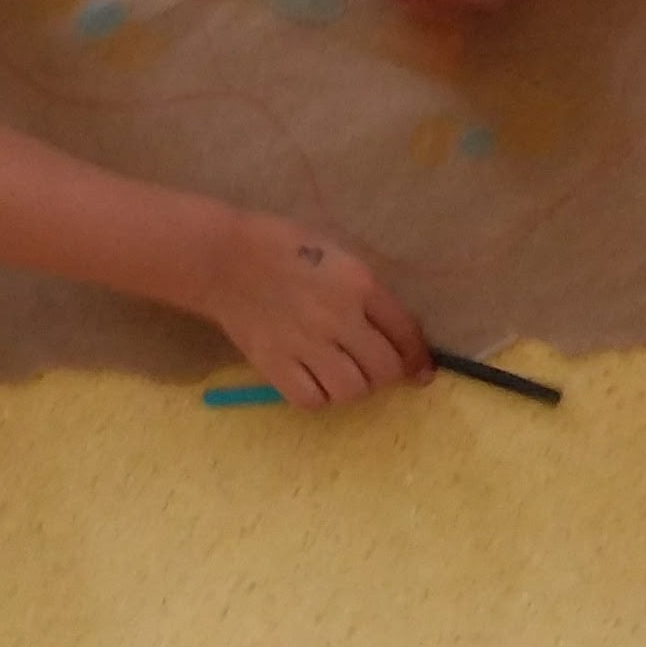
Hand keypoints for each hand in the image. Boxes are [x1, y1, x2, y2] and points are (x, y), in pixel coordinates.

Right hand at [204, 213, 424, 407]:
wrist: (225, 258)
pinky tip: (315, 381)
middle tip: (374, 370)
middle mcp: (339, 317)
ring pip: (351, 390)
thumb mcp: (338, 255)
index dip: (417, 358)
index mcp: (359, 284)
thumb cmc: (285, 247)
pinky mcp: (275, 364)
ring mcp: (306, 344)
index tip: (420, 372)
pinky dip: (320, 396)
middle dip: (387, 375)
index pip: (404, 332)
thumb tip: (393, 332)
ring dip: (354, 387)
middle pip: (383, 369)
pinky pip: (312, 399)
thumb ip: (366, 291)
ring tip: (343, 374)